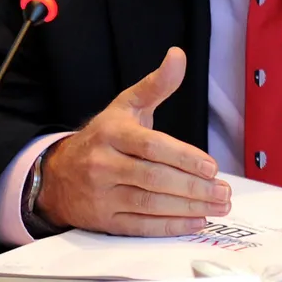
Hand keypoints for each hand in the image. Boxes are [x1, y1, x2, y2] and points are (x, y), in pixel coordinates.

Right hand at [36, 47, 231, 236]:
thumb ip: (156, 84)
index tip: (212, 167)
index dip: (184, 157)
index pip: (151, 146)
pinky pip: (140, 226)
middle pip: (154, 178)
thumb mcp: (126, 106)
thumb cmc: (102, 137)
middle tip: (223, 193)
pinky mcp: (104, 220)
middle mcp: (103, 164)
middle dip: (193, 188)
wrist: (57, 174)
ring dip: (188, 208)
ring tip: (217, 207)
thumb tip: (178, 55)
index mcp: (112, 133)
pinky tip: (195, 222)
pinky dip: (170, 226)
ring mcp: (101, 194)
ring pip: (149, 204)